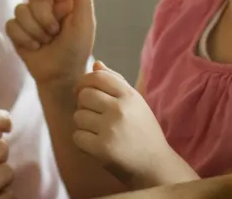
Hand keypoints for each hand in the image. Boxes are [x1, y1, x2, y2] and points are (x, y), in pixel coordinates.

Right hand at [5, 0, 95, 85]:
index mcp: (64, 2)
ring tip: (45, 42)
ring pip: (19, 10)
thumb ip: (83, 0)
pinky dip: (22, 38)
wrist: (60, 76)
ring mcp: (30, 19)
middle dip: (43, 17)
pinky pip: (10, 24)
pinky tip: (34, 47)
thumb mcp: (84, 25)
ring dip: (34, 30)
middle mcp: (46, 7)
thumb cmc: (75, 51)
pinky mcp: (17, 31)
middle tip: (54, 33)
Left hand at [72, 61, 193, 188]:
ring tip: (99, 132)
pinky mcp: (102, 148)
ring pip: (78, 116)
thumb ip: (116, 82)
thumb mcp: (136, 103)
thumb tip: (95, 64)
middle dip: (83, 104)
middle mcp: (120, 109)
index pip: (97, 77)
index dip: (84, 81)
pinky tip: (96, 144)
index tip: (82, 90)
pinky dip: (83, 141)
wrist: (154, 166)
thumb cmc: (143, 132)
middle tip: (94, 116)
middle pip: (83, 95)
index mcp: (130, 96)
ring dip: (83, 124)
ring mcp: (110, 129)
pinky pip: (77, 136)